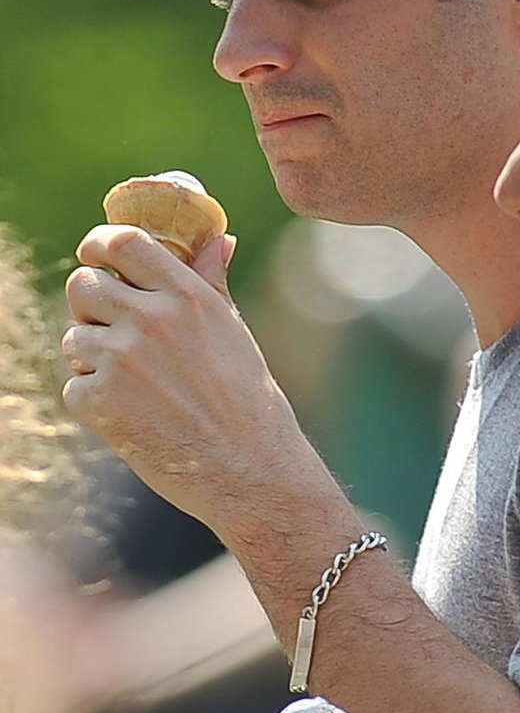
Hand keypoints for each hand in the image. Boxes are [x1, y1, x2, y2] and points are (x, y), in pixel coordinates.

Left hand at [61, 225, 326, 529]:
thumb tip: (215, 240)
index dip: (98, 245)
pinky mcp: (102, 400)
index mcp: (187, 296)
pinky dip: (95, 405)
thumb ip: (210, 282)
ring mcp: (123, 359)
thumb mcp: (233, 333)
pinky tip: (135, 419)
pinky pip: (75, 387)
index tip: (94, 256)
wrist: (251, 472)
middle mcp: (151, 319)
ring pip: (73, 340)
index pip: (123, 242)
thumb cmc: (250, 404)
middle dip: (90, 308)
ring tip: (138, 390)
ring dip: (93, 363)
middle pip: (82, 285)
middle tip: (114, 336)